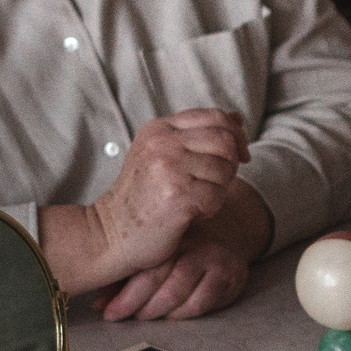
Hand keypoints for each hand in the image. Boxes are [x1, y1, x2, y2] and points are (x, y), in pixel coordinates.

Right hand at [89, 109, 247, 281]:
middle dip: (231, 164)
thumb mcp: (165, 155)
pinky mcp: (178, 195)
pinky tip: (190, 213)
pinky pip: (217, 196)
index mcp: (160, 129)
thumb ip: (198, 136)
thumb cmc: (144, 197)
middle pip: (225, 141)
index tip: (240, 156)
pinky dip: (210, 208)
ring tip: (195, 199)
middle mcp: (163, 143)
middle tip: (215, 183)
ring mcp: (169, 167)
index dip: (236, 135)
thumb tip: (237, 117)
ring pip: (225, 168)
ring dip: (219, 189)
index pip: (215, 117)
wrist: (111, 233)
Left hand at [97, 230, 248, 320]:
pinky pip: (205, 305)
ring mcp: (217, 261)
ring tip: (149, 316)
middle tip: (131, 318)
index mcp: (172, 234)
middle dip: (144, 310)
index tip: (110, 314)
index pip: (148, 271)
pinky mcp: (233, 277)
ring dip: (164, 314)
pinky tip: (173, 314)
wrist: (225, 230)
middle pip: (168, 288)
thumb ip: (125, 274)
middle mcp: (197, 246)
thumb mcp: (151, 250)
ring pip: (186, 299)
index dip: (127, 298)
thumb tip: (99, 305)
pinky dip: (185, 314)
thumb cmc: (180, 244)